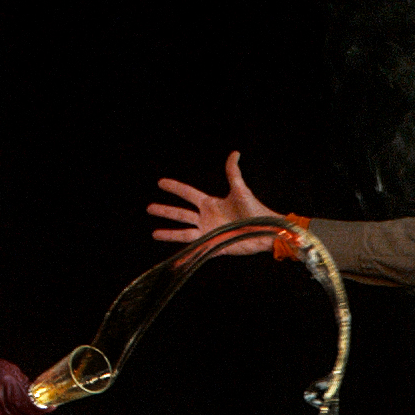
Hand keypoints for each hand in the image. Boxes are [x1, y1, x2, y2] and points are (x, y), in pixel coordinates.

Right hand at [146, 153, 271, 246]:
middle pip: (181, 214)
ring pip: (183, 233)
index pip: (187, 194)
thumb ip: (233, 173)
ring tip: (153, 233)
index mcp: (210, 204)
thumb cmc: (255, 210)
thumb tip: (235, 153)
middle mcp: (206, 218)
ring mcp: (209, 233)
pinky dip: (184, 257)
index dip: (174, 187)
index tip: (160, 183)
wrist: (266, 231)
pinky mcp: (214, 247)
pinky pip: (196, 251)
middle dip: (165, 211)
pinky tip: (175, 260)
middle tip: (148, 208)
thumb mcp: (240, 190)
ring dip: (168, 233)